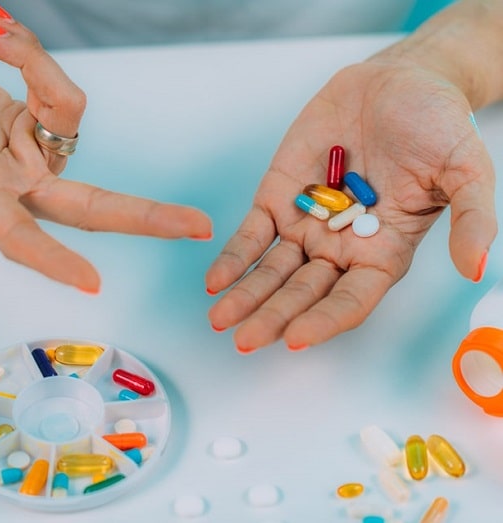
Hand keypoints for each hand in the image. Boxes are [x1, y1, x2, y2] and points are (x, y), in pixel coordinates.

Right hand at [0, 8, 210, 292]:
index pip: (17, 234)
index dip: (48, 257)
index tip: (92, 283)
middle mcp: (14, 182)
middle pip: (88, 204)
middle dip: (142, 217)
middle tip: (200, 228)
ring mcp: (33, 153)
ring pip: (67, 112)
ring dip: (35, 62)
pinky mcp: (42, 123)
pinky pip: (59, 86)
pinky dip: (35, 54)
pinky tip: (1, 33)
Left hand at [205, 58, 496, 351]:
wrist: (400, 81)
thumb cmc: (438, 126)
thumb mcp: (466, 169)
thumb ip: (472, 218)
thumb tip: (475, 268)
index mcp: (383, 253)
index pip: (351, 299)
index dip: (325, 320)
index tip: (297, 338)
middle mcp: (341, 248)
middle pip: (303, 293)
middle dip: (273, 317)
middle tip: (245, 341)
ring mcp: (307, 224)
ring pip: (271, 270)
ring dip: (246, 296)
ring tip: (219, 318)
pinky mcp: (279, 196)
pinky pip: (252, 234)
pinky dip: (235, 256)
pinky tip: (215, 280)